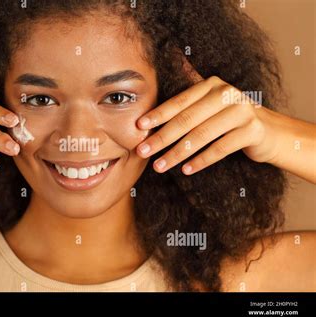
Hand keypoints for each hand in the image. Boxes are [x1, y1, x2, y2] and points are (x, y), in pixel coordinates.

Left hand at [135, 72, 279, 174]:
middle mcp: (226, 94)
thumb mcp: (211, 100)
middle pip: (187, 119)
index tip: (138, 127)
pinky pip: (220, 148)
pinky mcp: (252, 131)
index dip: (158, 114)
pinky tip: (185, 170)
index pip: (179, 101)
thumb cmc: (230, 117)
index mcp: (211, 85)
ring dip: (177, 153)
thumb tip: (171, 54)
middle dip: (161, 137)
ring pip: (202, 135)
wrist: (269, 131)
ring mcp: (241, 111)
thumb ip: (191, 87)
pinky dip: (201, 160)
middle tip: (142, 152)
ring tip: (159, 166)